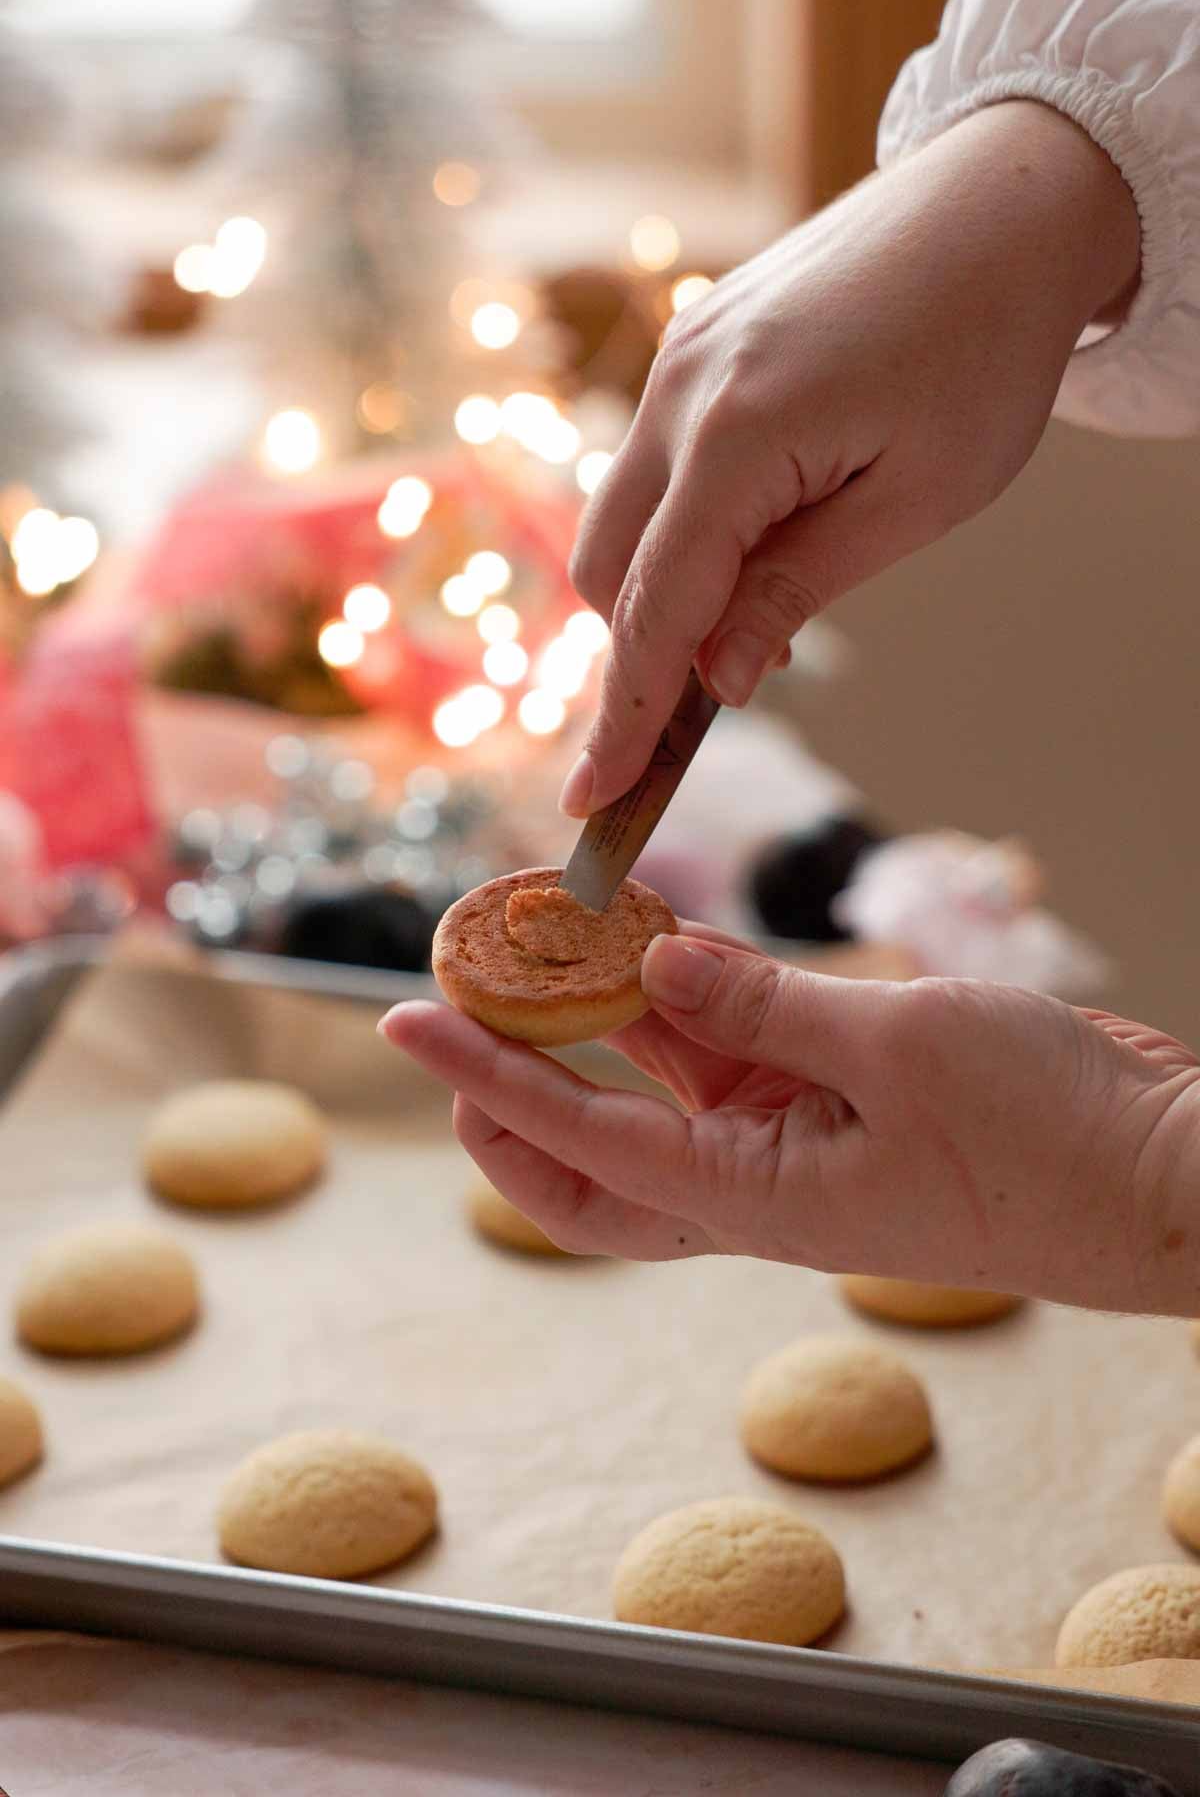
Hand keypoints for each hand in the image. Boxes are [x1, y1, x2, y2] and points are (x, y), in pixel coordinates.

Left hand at [381, 929, 1199, 1316]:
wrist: (1164, 1178)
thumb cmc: (1050, 1139)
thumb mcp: (901, 1048)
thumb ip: (765, 1006)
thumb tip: (654, 964)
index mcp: (754, 1196)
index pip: (579, 1140)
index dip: (484, 1079)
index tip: (408, 1021)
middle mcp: (755, 1179)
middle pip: (591, 1156)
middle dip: (513, 1084)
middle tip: (456, 998)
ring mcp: (797, 1140)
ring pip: (658, 1085)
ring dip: (596, 1018)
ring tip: (538, 936)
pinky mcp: (839, 1098)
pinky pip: (733, 1049)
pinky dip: (686, 997)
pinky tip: (654, 933)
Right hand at [560, 100, 1139, 816]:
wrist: (1002, 202)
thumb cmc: (984, 352)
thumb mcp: (912, 502)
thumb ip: (794, 589)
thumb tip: (719, 677)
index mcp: (736, 435)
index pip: (655, 608)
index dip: (625, 716)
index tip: (594, 800)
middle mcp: (679, 392)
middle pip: (607, 571)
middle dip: (641, 652)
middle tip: (713, 705)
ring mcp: (676, 360)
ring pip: (619, 519)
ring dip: (662, 588)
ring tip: (755, 613)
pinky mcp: (692, 346)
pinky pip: (650, 464)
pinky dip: (679, 526)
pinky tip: (755, 537)